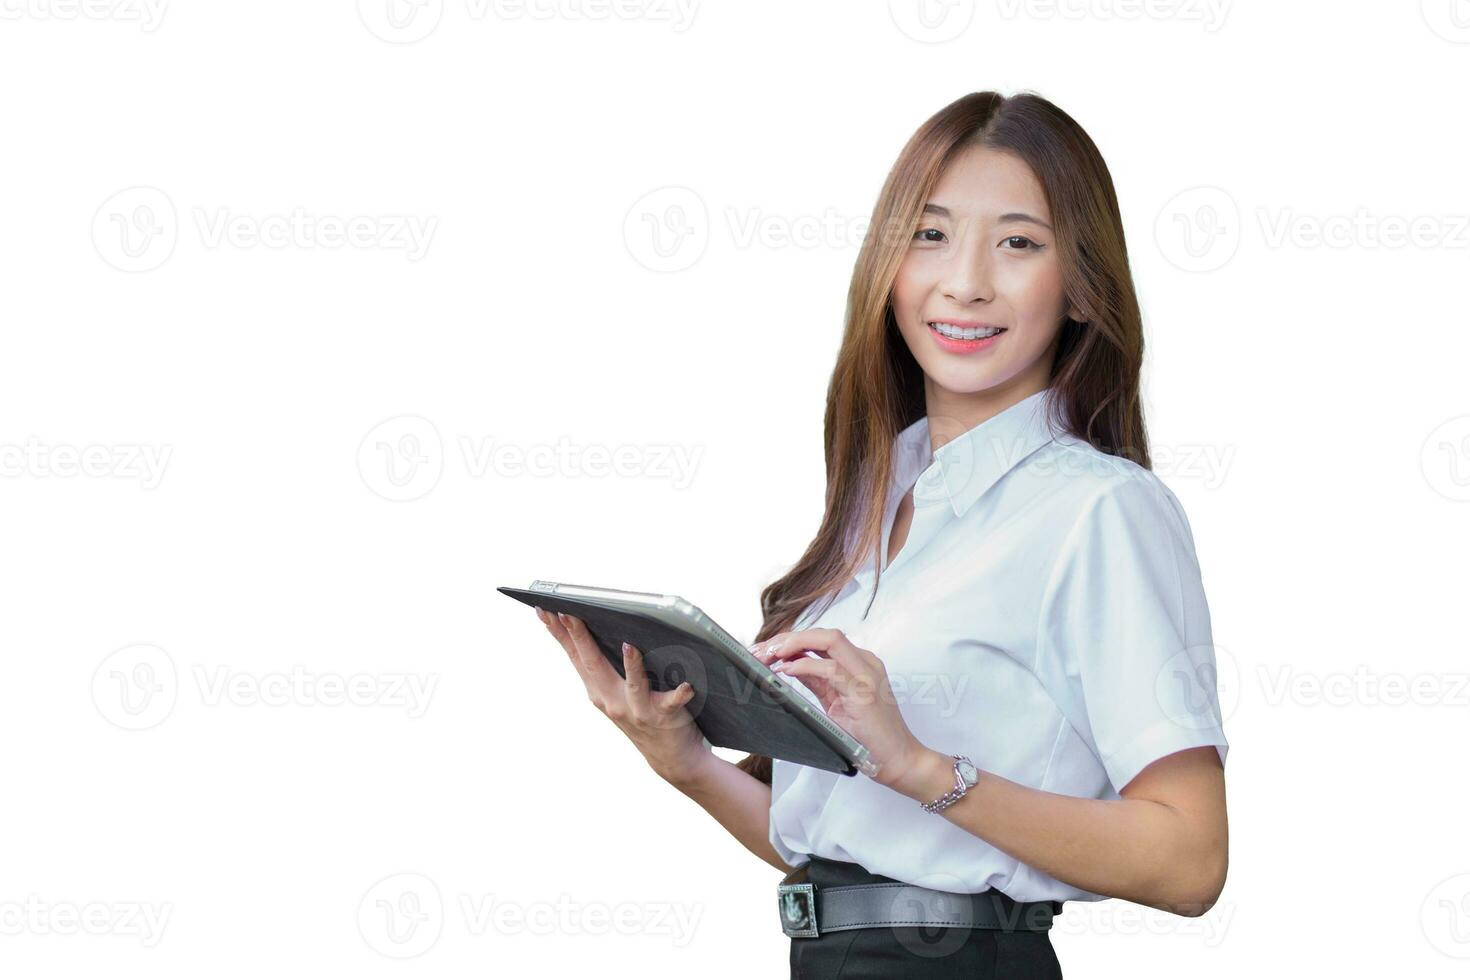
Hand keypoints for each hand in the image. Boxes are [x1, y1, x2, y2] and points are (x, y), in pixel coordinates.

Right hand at [535, 607, 712, 786]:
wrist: (671, 758)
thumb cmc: (644, 714)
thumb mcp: (615, 692)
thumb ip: (605, 666)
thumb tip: (595, 624)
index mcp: (599, 690)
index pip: (575, 656)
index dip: (559, 633)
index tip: (545, 609)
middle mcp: (612, 701)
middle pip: (594, 665)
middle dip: (580, 637)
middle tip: (568, 612)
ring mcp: (637, 710)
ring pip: (633, 686)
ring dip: (631, 665)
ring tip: (628, 645)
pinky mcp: (664, 717)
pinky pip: (672, 703)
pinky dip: (679, 694)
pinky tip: (686, 685)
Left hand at [753, 628, 935, 795]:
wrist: (900, 760)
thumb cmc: (870, 738)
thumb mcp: (836, 703)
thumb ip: (817, 682)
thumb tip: (788, 666)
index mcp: (859, 663)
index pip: (821, 638)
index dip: (791, 639)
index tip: (765, 648)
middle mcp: (865, 662)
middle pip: (823, 633)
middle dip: (788, 637)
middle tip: (761, 650)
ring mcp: (867, 675)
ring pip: (829, 640)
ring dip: (793, 645)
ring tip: (768, 655)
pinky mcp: (865, 693)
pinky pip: (831, 669)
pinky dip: (805, 666)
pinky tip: (786, 670)